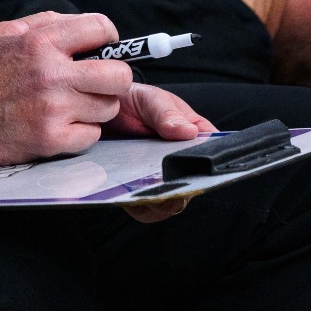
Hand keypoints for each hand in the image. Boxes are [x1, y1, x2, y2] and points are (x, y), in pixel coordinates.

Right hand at [0, 12, 132, 168]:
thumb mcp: (7, 32)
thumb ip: (47, 22)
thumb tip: (84, 24)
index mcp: (40, 42)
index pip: (101, 28)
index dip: (108, 38)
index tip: (103, 48)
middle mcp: (51, 74)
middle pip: (119, 75)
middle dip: (114, 77)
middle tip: (99, 82)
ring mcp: (54, 109)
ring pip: (109, 107)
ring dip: (97, 107)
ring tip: (75, 104)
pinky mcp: (52, 139)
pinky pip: (93, 135)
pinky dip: (83, 131)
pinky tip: (64, 124)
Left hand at [109, 86, 212, 223]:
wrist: (96, 111)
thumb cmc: (131, 100)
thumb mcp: (150, 99)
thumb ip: (167, 114)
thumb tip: (189, 132)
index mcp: (193, 135)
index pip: (214, 154)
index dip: (211, 165)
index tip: (199, 168)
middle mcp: (180, 162)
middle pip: (193, 185)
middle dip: (181, 186)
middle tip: (164, 179)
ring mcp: (159, 179)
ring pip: (170, 203)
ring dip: (160, 200)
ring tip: (145, 186)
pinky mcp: (138, 192)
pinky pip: (145, 210)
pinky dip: (140, 205)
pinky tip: (130, 193)